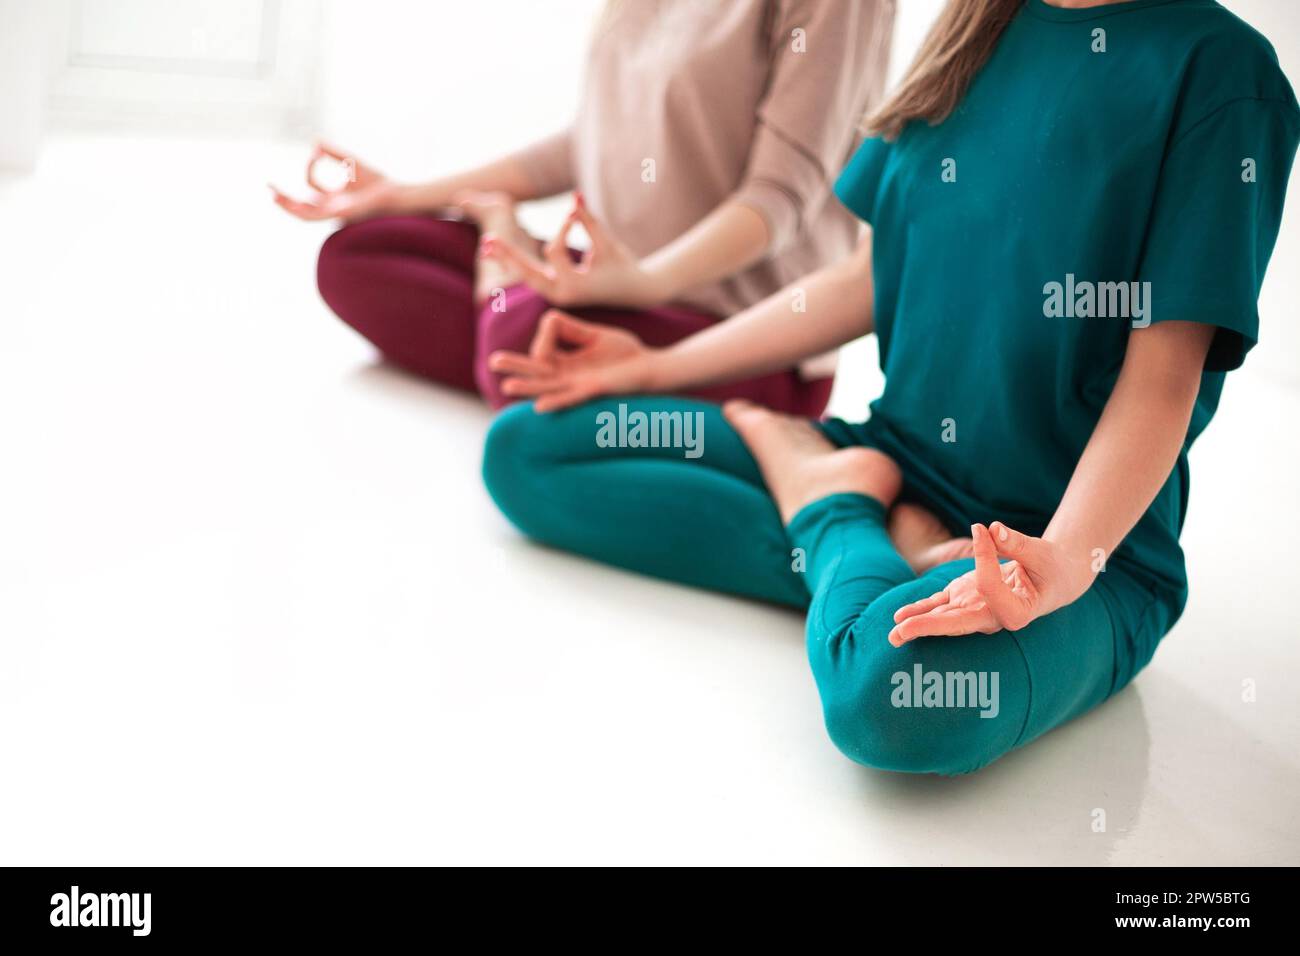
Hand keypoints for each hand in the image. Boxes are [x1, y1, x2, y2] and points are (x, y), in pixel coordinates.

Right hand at [270, 142, 399, 221]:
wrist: (393, 194)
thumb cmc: (378, 182)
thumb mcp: (351, 162)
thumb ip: (333, 153)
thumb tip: (315, 141)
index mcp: (334, 197)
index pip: (312, 183)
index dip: (310, 165)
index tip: (316, 150)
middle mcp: (332, 207)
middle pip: (302, 205)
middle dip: (285, 199)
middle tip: (269, 188)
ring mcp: (334, 213)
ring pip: (305, 215)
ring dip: (288, 207)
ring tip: (274, 196)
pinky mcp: (339, 215)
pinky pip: (317, 216)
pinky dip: (304, 209)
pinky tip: (294, 201)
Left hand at [479, 193, 664, 308]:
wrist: (635, 292)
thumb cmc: (623, 265)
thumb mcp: (607, 242)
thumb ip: (588, 220)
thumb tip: (574, 195)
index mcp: (575, 285)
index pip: (554, 250)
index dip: (564, 227)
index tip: (575, 213)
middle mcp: (562, 295)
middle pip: (527, 272)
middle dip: (509, 255)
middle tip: (487, 240)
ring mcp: (557, 296)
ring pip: (525, 277)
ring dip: (507, 260)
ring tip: (486, 245)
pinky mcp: (556, 292)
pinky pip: (531, 278)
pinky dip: (517, 266)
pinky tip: (501, 255)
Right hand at [487, 310, 658, 411]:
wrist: (649, 367)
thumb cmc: (623, 353)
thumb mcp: (594, 336)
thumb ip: (572, 329)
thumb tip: (548, 319)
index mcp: (565, 362)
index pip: (542, 350)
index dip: (543, 337)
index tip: (550, 325)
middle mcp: (567, 376)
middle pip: (535, 372)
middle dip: (515, 366)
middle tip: (492, 361)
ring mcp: (578, 385)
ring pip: (547, 386)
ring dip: (528, 387)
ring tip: (508, 386)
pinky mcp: (593, 392)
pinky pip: (570, 398)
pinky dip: (555, 401)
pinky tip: (540, 406)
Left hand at [887, 522, 1094, 645]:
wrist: (1053, 577)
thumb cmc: (1051, 567)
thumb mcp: (1041, 554)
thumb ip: (1017, 544)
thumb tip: (994, 530)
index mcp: (1017, 612)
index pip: (989, 588)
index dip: (983, 557)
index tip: (982, 529)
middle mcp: (992, 617)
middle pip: (957, 624)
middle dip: (928, 627)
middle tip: (901, 632)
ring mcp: (975, 609)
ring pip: (943, 618)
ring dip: (916, 624)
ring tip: (892, 634)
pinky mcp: (965, 599)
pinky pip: (940, 605)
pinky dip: (920, 609)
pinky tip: (899, 616)